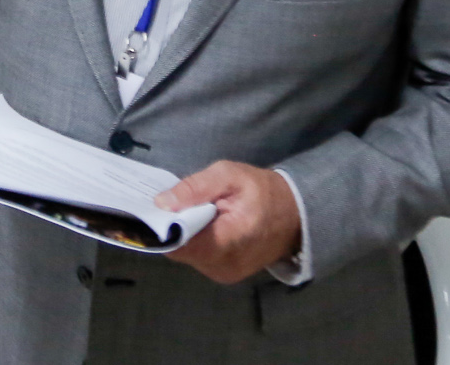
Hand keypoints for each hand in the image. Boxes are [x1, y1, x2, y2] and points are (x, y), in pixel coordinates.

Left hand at [154, 161, 302, 283]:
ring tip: (195, 213)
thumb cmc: (262, 191)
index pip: (181, 244)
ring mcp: (225, 275)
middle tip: (177, 205)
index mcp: (228, 241)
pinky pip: (199, 259)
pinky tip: (204, 226)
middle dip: (174, 228)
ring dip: (186, 235)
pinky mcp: (225, 275)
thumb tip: (162, 203)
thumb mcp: (229, 175)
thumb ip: (195, 187)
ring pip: (187, 256)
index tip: (154, 209)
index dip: (163, 228)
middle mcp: (224, 266)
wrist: (295, 215)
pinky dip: (196, 242)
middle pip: (180, 250)